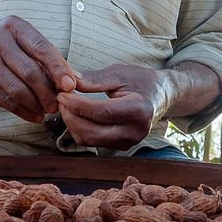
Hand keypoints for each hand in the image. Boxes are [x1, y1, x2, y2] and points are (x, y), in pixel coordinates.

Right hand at [0, 17, 77, 122]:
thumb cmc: (0, 47)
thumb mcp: (20, 41)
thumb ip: (46, 57)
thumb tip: (75, 79)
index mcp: (14, 25)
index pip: (42, 48)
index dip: (59, 69)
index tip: (70, 85)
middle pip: (31, 72)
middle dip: (49, 92)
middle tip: (58, 104)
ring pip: (19, 89)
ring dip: (37, 104)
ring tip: (47, 111)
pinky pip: (6, 101)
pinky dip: (23, 111)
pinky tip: (34, 115)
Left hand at [54, 64, 170, 149]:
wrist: (161, 95)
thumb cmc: (141, 80)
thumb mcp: (119, 74)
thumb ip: (94, 79)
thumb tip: (68, 80)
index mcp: (139, 110)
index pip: (102, 112)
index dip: (78, 105)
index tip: (62, 94)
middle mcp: (135, 131)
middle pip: (93, 132)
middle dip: (71, 116)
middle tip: (60, 99)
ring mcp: (129, 142)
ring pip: (90, 141)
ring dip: (72, 124)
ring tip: (66, 106)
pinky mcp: (121, 146)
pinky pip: (93, 143)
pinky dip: (79, 130)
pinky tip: (75, 115)